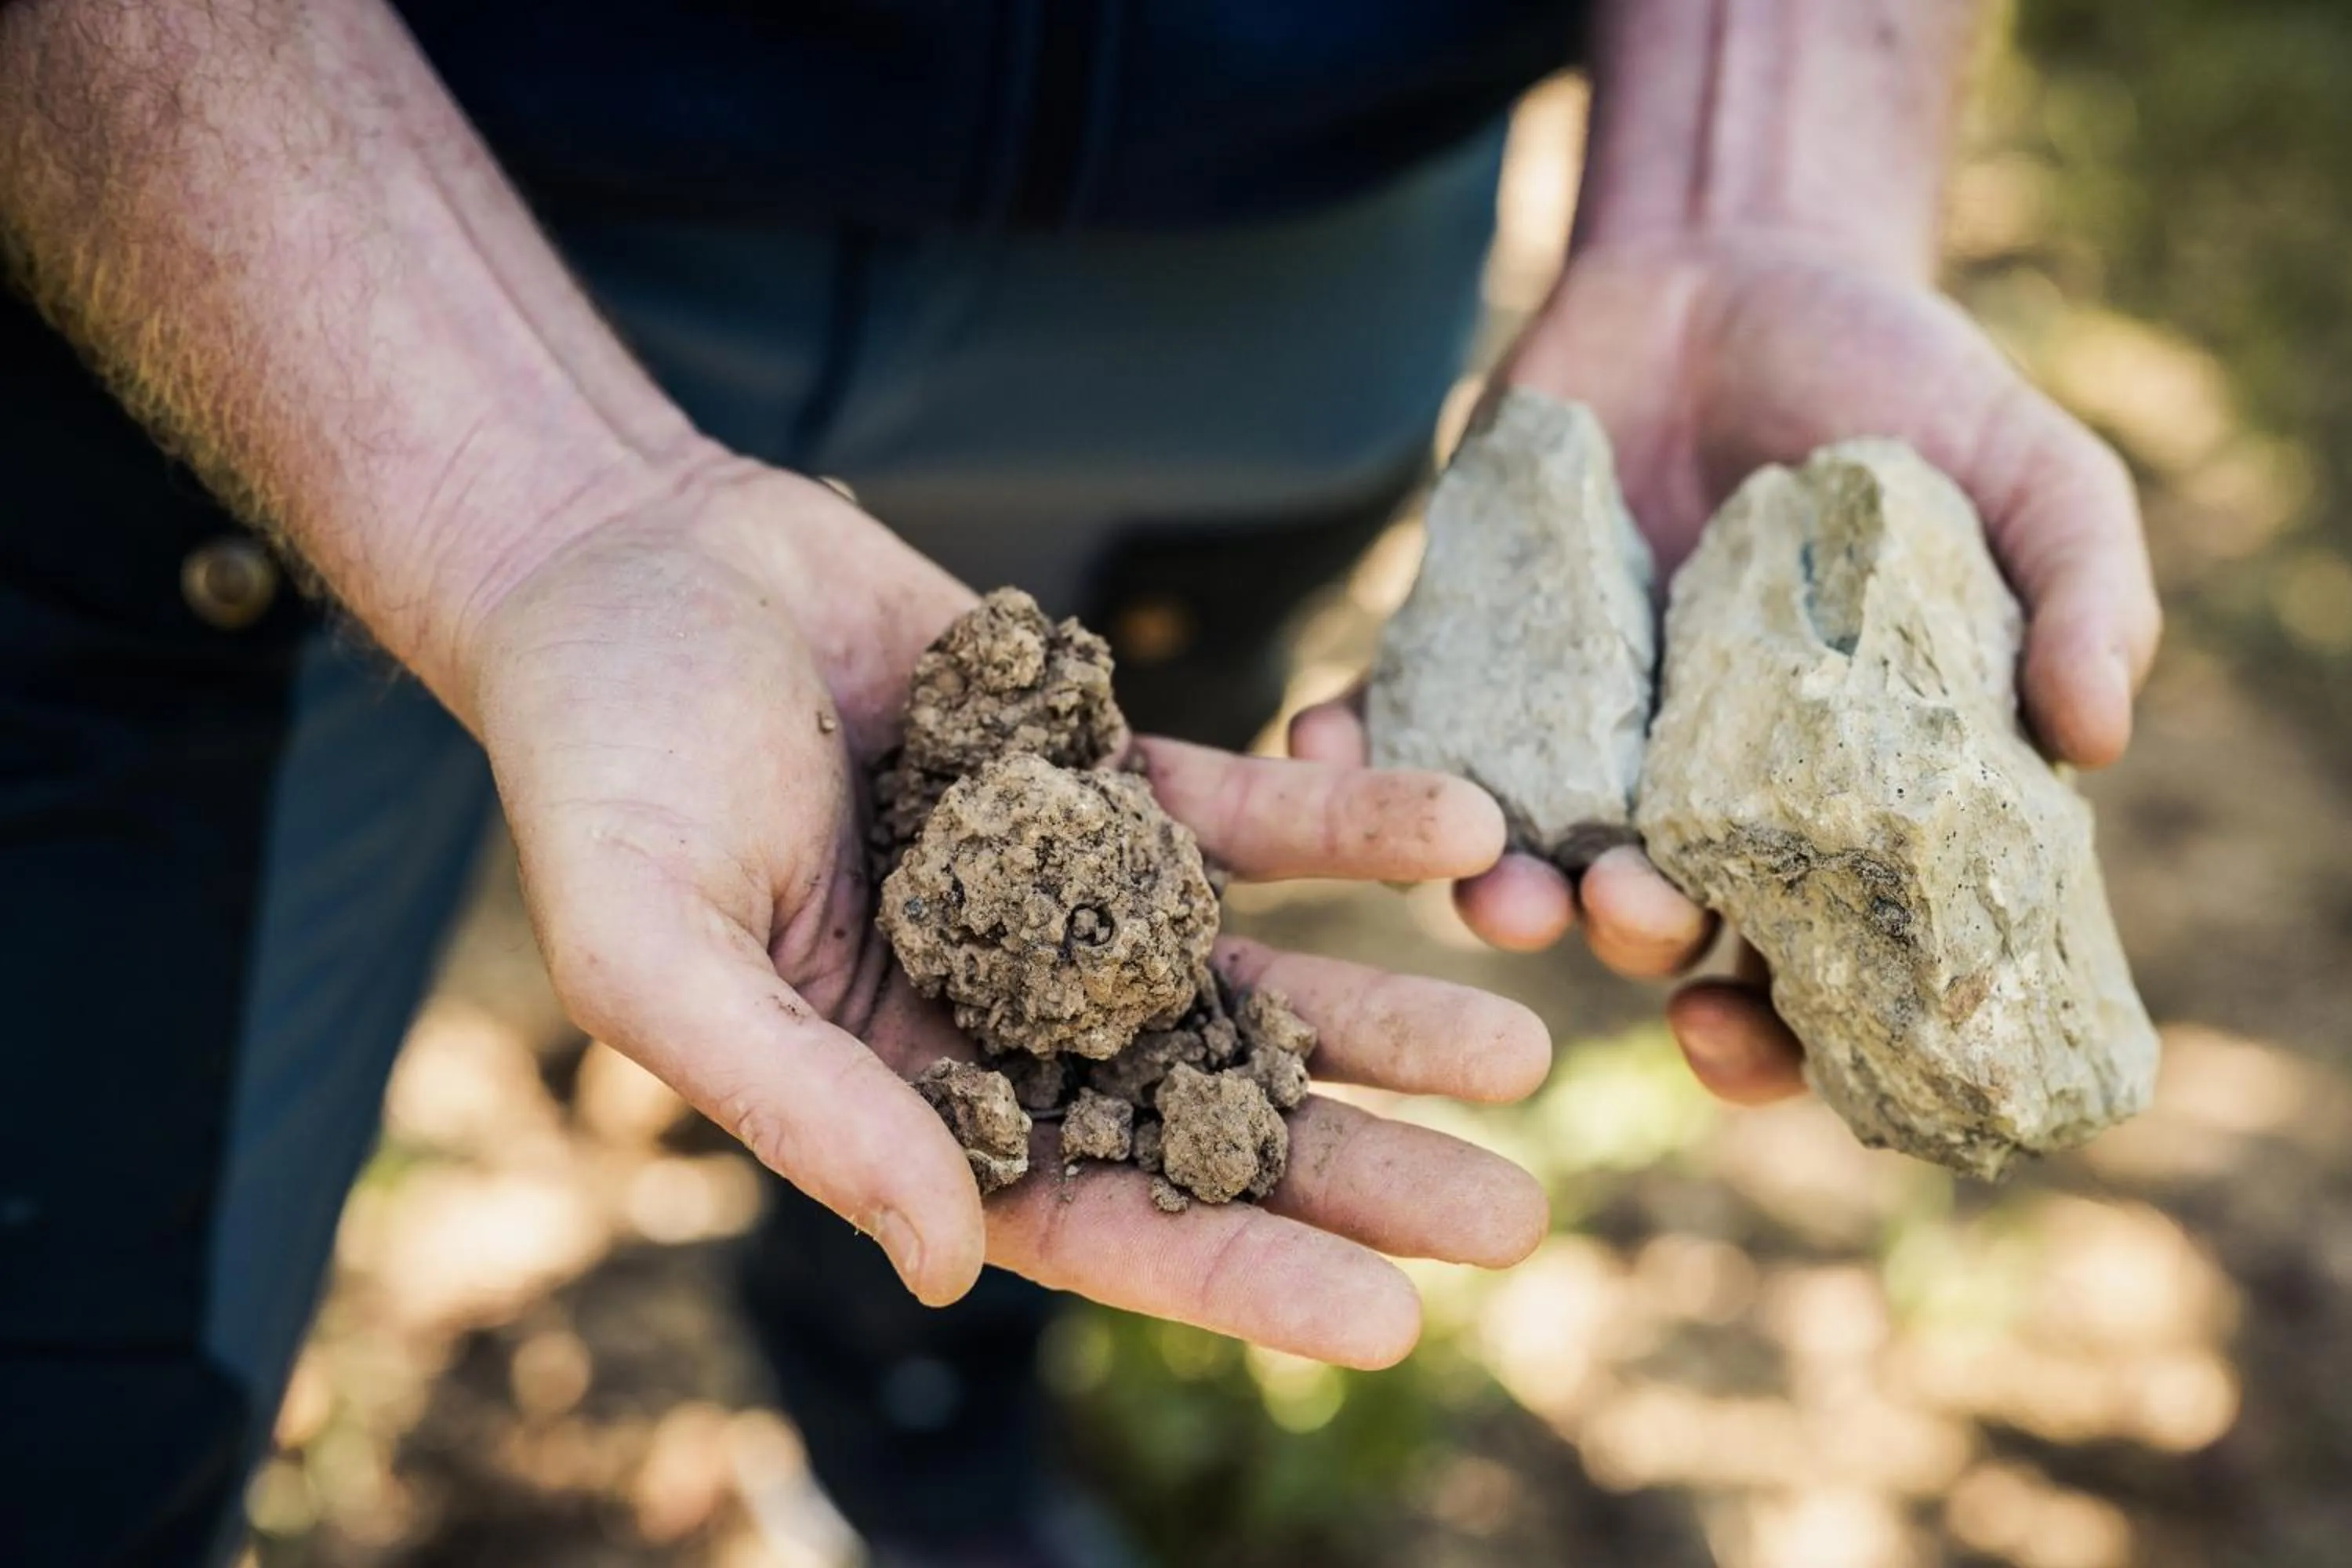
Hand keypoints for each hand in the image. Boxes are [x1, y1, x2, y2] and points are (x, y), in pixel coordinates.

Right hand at [463, 458, 1551, 1367]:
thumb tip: (945, 1263)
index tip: (1381, 1321)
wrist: (630, 564)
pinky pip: (1243, 813)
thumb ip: (800, 1109)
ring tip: (1521, 1057)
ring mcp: (1064, 893)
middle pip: (1202, 1115)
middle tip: (1510, 1216)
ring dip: (1383, 1013)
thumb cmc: (602, 769)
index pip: (1086, 1216)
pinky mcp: (1101, 774)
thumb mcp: (655, 952)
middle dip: (1350, 1167)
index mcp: (897, 1092)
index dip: (1229, 1272)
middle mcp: (1001, 1013)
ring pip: (1249, 975)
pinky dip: (1343, 824)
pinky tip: (1456, 826)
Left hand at [1294, 235, 2159, 1105]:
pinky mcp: (1466, 644)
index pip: (1801, 960)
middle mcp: (1679, 791)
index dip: (1772, 1032)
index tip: (1741, 1039)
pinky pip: (1387, 721)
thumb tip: (2102, 736)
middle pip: (1645, 921)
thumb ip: (2086, 589)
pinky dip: (1342, 744)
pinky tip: (1318, 745)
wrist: (1739, 264)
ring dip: (1490, 888)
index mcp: (1818, 798)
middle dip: (1629, 944)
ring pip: (1510, 850)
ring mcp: (1563, 726)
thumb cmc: (1897, 387)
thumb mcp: (2028, 472)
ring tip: (1498, 885)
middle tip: (1630, 914)